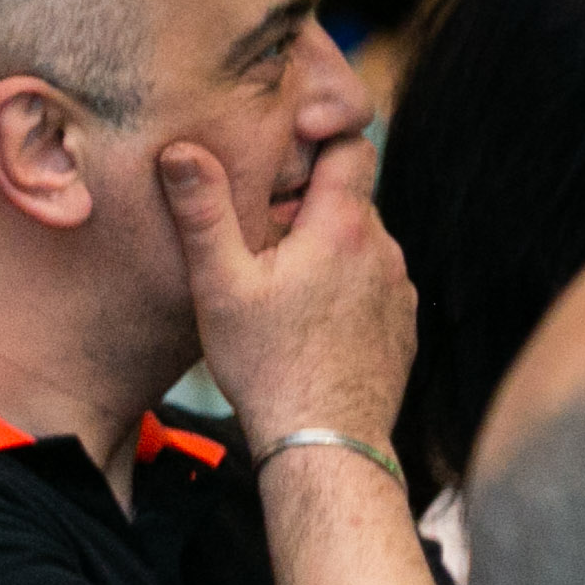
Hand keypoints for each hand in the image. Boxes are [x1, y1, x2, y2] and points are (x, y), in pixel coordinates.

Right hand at [157, 136, 414, 453]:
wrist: (324, 441)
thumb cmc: (266, 364)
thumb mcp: (219, 285)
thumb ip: (203, 213)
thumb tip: (181, 150)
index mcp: (341, 227)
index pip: (352, 146)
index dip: (318, 144)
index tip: (282, 160)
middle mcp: (383, 248)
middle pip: (350, 200)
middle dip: (311, 208)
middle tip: (261, 241)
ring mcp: (399, 287)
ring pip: (361, 246)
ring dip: (328, 253)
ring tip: (281, 290)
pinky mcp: (403, 323)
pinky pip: (373, 287)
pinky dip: (345, 292)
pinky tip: (309, 325)